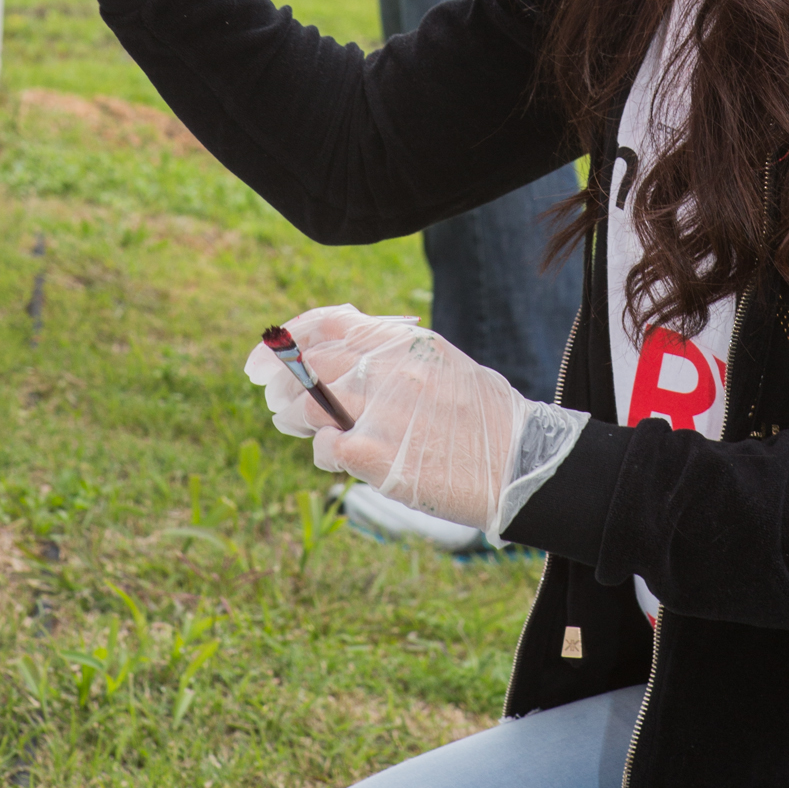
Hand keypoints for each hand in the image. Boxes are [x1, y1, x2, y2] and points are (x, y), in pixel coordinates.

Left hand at [243, 305, 527, 535]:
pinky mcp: (379, 455)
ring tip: (293, 426)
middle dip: (280, 381)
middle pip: (311, 365)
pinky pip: (327, 449)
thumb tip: (336, 353)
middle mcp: (391, 368)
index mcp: (405, 341)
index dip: (290, 337)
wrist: (522, 464)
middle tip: (271, 399)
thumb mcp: (441, 364)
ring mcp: (383, 411)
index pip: (330, 323)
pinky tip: (337, 458)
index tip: (265, 353)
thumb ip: (391, 355)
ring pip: (308, 406)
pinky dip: (324, 453)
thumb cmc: (483, 419)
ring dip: (293, 418)